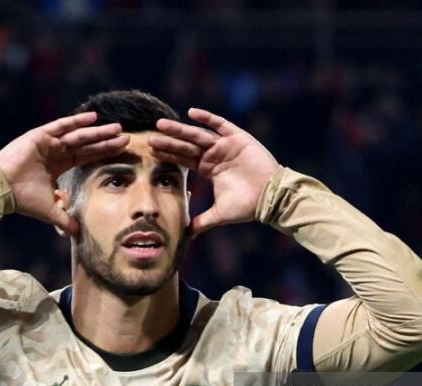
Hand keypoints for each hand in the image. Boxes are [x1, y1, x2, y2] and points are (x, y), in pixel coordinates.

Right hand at [0, 112, 128, 235]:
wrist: (1, 190)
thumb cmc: (22, 199)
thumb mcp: (49, 211)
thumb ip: (65, 220)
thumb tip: (78, 235)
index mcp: (58, 165)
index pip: (87, 157)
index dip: (104, 154)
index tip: (122, 152)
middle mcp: (55, 151)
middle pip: (87, 145)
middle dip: (106, 142)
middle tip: (127, 139)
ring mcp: (48, 142)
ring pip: (78, 135)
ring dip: (98, 132)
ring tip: (117, 128)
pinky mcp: (39, 136)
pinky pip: (61, 126)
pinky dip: (76, 121)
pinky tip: (93, 117)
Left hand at [149, 108, 278, 235]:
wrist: (271, 199)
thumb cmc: (247, 206)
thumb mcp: (219, 215)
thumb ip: (202, 222)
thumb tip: (186, 236)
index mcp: (209, 169)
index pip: (184, 159)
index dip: (168, 154)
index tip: (151, 151)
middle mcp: (215, 155)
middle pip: (186, 145)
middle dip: (168, 141)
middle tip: (150, 137)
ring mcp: (226, 145)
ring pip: (198, 135)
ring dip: (180, 129)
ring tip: (161, 124)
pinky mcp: (238, 138)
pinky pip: (220, 125)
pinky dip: (207, 118)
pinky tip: (191, 112)